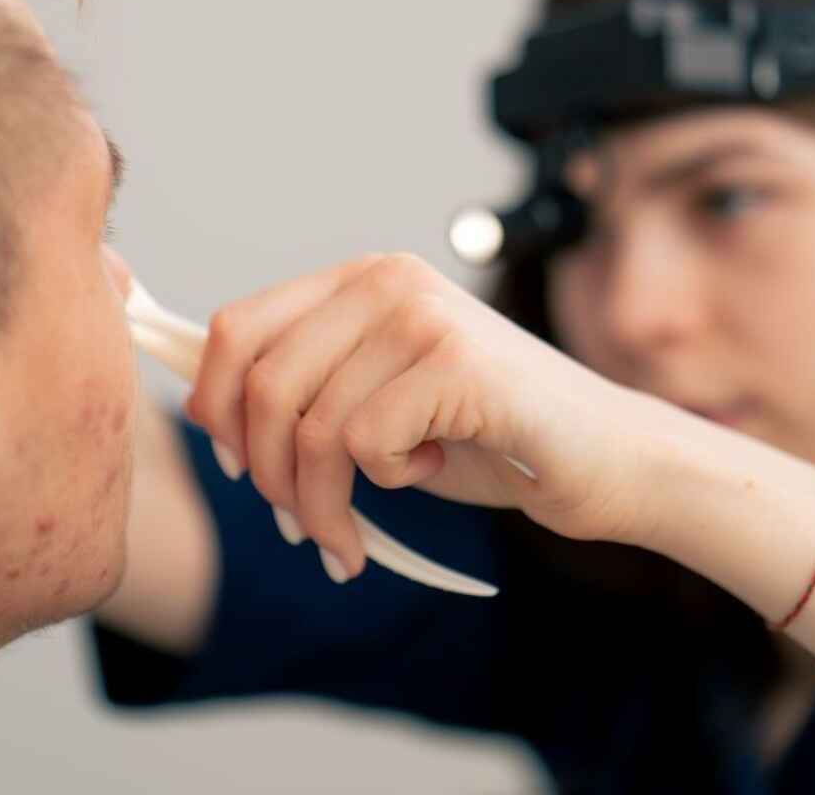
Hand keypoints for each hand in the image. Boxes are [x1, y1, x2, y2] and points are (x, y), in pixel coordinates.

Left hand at [187, 254, 663, 579]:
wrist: (602, 456)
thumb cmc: (483, 436)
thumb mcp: (377, 403)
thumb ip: (309, 394)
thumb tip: (212, 417)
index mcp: (357, 281)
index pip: (237, 328)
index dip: (215, 403)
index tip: (235, 464)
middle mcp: (385, 281)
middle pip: (263, 380)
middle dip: (265, 469)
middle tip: (297, 522)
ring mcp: (422, 313)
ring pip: (310, 423)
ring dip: (316, 501)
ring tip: (346, 533)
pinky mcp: (455, 360)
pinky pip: (364, 442)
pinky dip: (380, 487)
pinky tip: (428, 473)